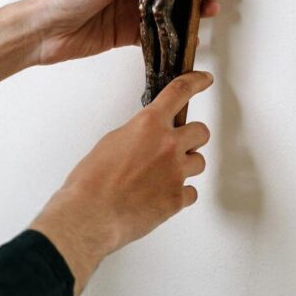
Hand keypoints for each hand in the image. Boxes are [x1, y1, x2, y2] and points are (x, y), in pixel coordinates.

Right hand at [30, 71, 212, 295]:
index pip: (179, 92)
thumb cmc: (92, 181)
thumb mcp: (112, 142)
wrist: (90, 215)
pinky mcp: (177, 199)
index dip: (195, 82)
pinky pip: (191, 192)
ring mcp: (176, 173)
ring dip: (186, 166)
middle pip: (201, 132)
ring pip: (199, 162)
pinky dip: (180, 194)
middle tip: (178, 146)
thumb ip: (138, 135)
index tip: (204, 79)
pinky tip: (161, 195)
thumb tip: (147, 140)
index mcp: (148, 125)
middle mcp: (168, 145)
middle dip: (192, 138)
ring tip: (163, 176)